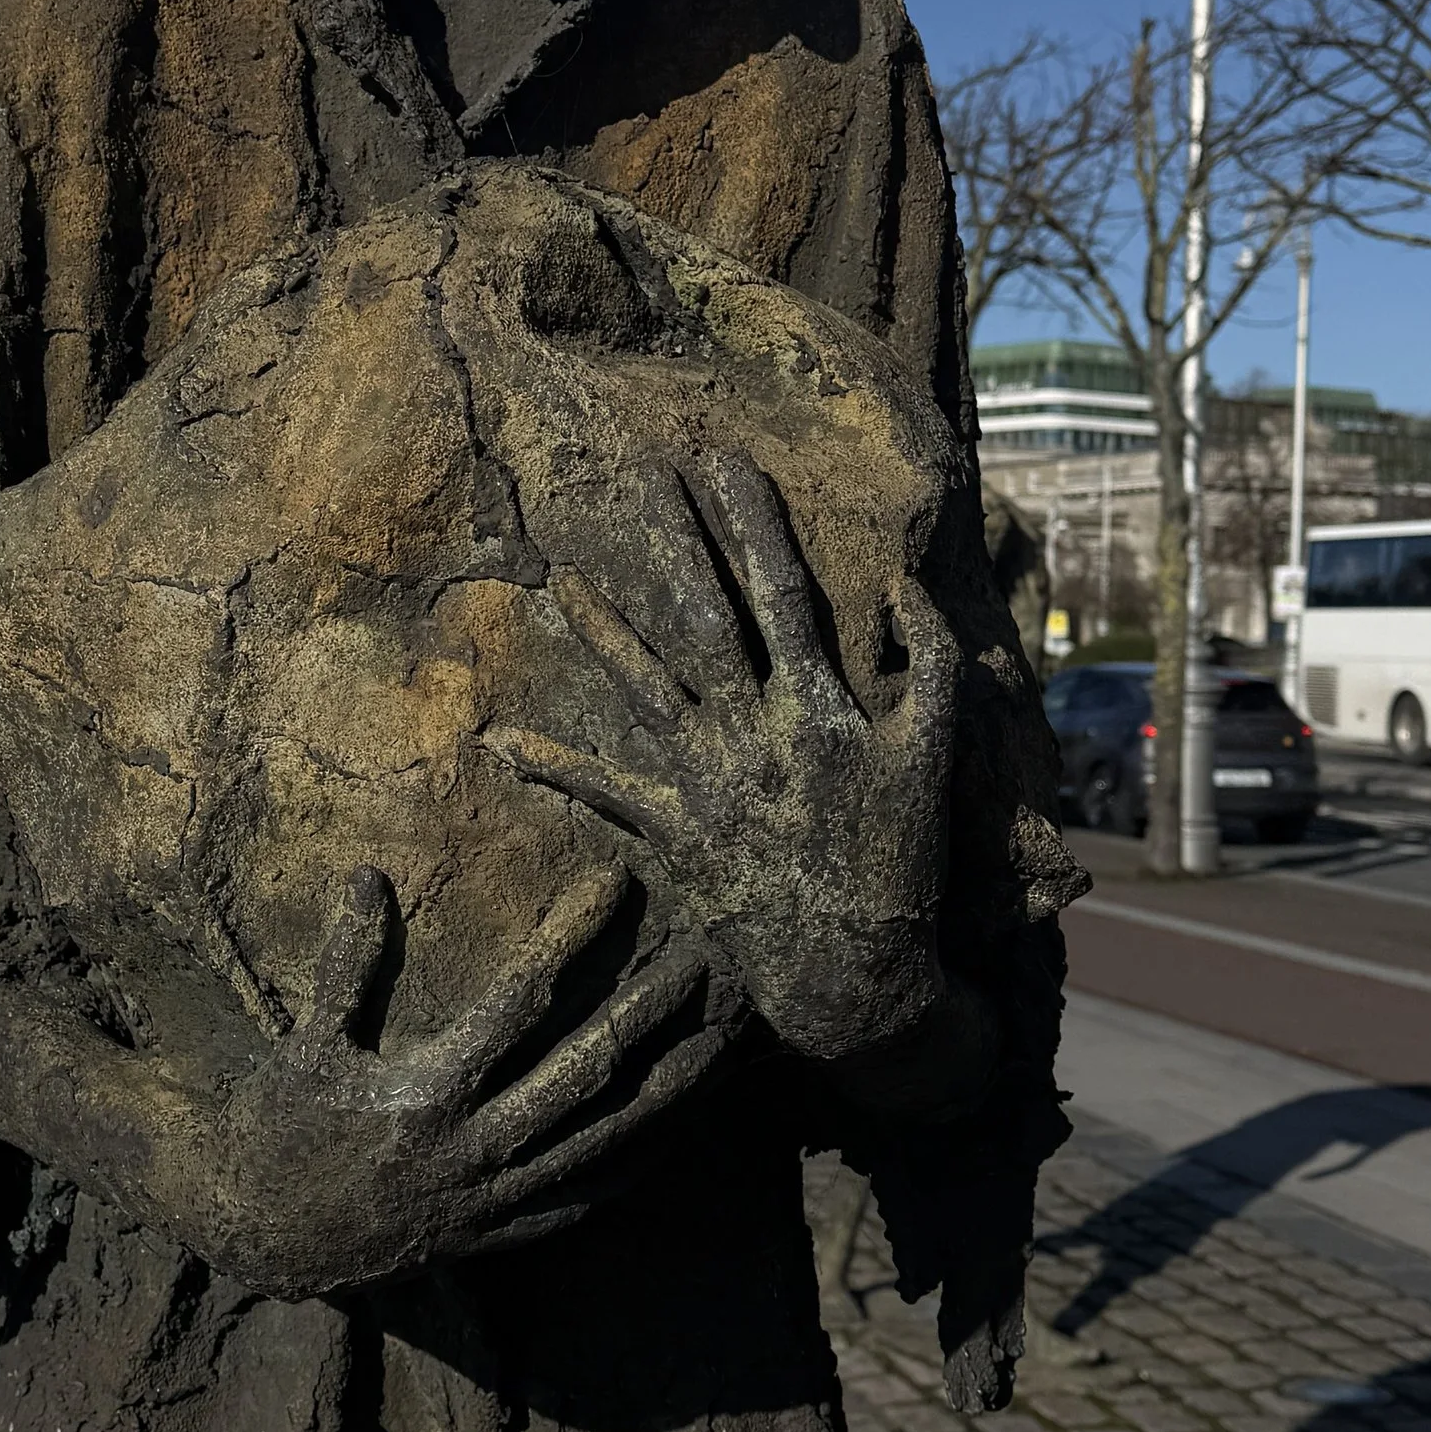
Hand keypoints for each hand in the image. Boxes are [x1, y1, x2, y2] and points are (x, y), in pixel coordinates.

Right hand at [0, 861, 730, 1297]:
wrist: (263, 1236)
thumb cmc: (280, 1124)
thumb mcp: (304, 1043)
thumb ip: (344, 963)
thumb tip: (368, 873)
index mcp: (423, 1097)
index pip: (519, 1004)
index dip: (571, 938)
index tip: (616, 882)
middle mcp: (472, 1153)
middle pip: (587, 1074)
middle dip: (653, 1012)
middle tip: (708, 953)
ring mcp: (495, 1200)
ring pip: (607, 1140)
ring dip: (673, 1085)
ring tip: (727, 1031)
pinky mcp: (504, 1233)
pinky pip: (590, 1194)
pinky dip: (640, 1156)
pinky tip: (683, 1120)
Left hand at [488, 451, 955, 1060]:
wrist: (856, 970)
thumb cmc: (901, 859)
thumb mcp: (934, 755)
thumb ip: (930, 664)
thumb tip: (900, 584)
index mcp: (818, 709)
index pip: (780, 593)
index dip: (750, 523)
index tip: (723, 461)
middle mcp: (754, 735)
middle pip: (704, 619)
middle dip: (673, 541)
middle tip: (637, 475)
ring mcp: (705, 783)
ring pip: (641, 686)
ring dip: (598, 627)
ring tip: (557, 576)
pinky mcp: (670, 833)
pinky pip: (600, 793)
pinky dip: (548, 767)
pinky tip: (496, 739)